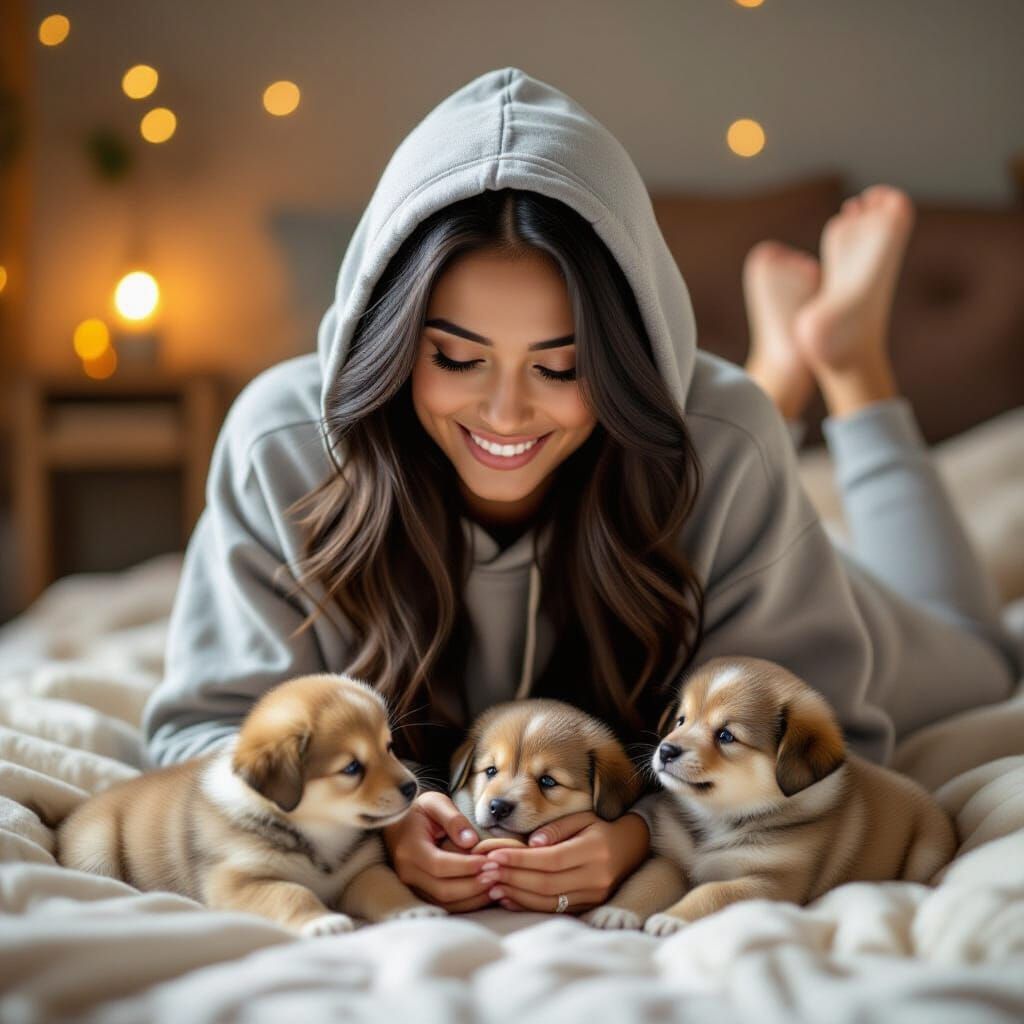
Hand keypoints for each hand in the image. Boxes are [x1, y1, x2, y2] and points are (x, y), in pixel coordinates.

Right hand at [382, 792, 493, 912]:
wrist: (398, 824)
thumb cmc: (420, 811)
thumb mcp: (435, 803)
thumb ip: (453, 818)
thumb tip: (471, 841)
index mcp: (409, 849)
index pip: (439, 865)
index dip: (466, 866)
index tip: (489, 860)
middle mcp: (408, 872)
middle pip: (442, 889)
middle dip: (473, 885)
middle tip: (497, 874)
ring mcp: (412, 886)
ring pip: (444, 902)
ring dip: (472, 897)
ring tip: (496, 884)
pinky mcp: (421, 893)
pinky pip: (445, 905)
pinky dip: (467, 903)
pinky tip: (485, 892)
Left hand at [477, 811, 650, 913]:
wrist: (632, 849)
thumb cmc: (600, 828)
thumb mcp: (582, 818)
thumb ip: (556, 830)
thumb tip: (531, 844)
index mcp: (594, 850)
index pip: (550, 859)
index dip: (520, 859)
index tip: (493, 855)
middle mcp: (596, 877)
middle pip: (547, 883)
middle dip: (513, 878)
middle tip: (486, 871)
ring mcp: (594, 896)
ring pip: (549, 901)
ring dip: (517, 895)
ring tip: (492, 886)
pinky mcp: (589, 907)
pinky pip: (555, 910)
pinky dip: (529, 906)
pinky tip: (509, 899)